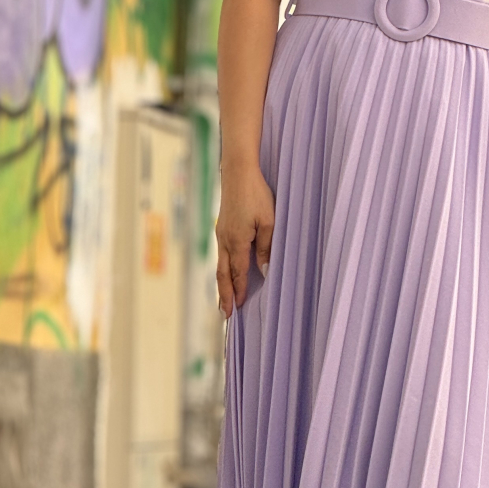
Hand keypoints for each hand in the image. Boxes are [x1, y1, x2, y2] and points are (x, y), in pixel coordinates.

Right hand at [215, 163, 275, 315]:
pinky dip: (222, 270)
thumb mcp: (268, 222)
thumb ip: (265, 247)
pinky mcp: (222, 227)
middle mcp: (224, 241)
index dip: (238, 292)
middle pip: (223, 275)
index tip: (238, 309)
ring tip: (223, 300)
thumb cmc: (256, 195)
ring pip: (220, 265)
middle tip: (225, 315)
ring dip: (222, 284)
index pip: (237, 274)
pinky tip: (226, 273)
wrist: (238, 172)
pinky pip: (221, 255)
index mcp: (236, 242)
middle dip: (224, 295)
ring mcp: (221, 234)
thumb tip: (264, 271)